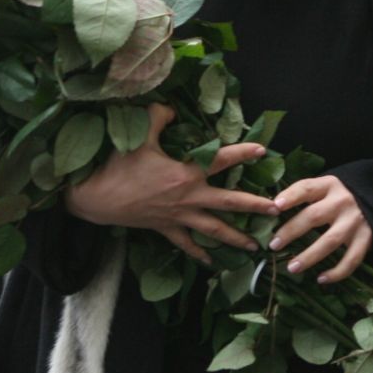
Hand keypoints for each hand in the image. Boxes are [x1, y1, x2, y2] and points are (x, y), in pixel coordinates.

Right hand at [62, 102, 278, 263]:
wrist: (94, 197)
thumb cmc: (117, 165)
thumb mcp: (139, 134)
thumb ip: (159, 117)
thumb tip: (173, 109)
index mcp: (185, 172)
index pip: (221, 160)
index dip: (243, 153)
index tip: (262, 150)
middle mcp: (188, 197)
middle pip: (229, 202)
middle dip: (254, 205)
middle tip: (277, 208)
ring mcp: (178, 216)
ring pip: (214, 230)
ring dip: (236, 238)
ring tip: (256, 246)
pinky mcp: (165, 229)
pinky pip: (186, 244)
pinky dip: (199, 254)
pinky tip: (212, 263)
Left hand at [270, 176, 372, 283]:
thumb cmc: (341, 195)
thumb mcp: (326, 187)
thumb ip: (306, 194)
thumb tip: (272, 208)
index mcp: (329, 185)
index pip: (307, 188)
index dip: (290, 196)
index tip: (274, 206)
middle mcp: (342, 201)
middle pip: (313, 216)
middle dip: (291, 231)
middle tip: (274, 245)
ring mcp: (355, 221)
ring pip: (330, 240)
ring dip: (310, 256)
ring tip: (292, 267)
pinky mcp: (367, 238)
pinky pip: (352, 258)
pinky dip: (337, 272)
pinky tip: (321, 279)